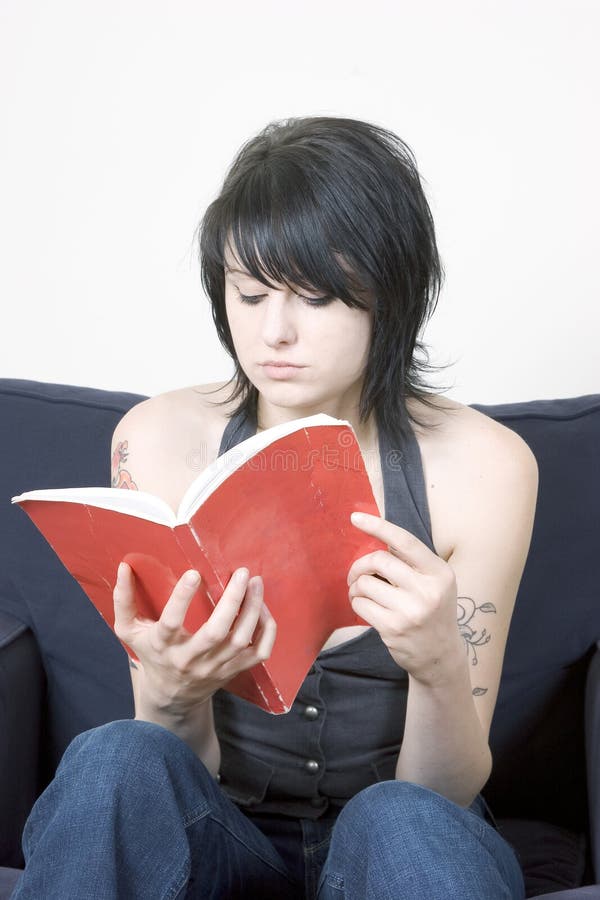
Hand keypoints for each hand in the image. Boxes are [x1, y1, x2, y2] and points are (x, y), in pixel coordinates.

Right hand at [113, 564, 275, 717]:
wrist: (172, 696)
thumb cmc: (151, 653)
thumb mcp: (128, 630)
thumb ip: (123, 599)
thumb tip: (123, 566)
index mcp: (164, 646)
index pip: (171, 623)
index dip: (182, 598)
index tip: (194, 573)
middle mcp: (191, 659)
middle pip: (216, 632)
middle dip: (232, 600)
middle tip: (241, 572)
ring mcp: (215, 667)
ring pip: (241, 640)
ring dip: (253, 609)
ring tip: (255, 582)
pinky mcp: (234, 671)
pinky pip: (259, 653)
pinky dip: (267, 631)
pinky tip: (263, 608)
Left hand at [347, 512, 463, 684]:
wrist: (440, 656)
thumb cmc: (432, 610)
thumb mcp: (435, 582)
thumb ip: (412, 561)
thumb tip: (377, 535)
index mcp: (439, 572)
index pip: (405, 542)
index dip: (378, 526)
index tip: (355, 518)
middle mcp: (428, 590)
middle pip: (378, 561)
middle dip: (360, 565)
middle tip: (356, 574)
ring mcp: (410, 611)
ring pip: (365, 583)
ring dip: (357, 587)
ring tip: (363, 594)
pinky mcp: (393, 628)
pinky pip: (360, 604)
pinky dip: (357, 603)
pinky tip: (366, 608)